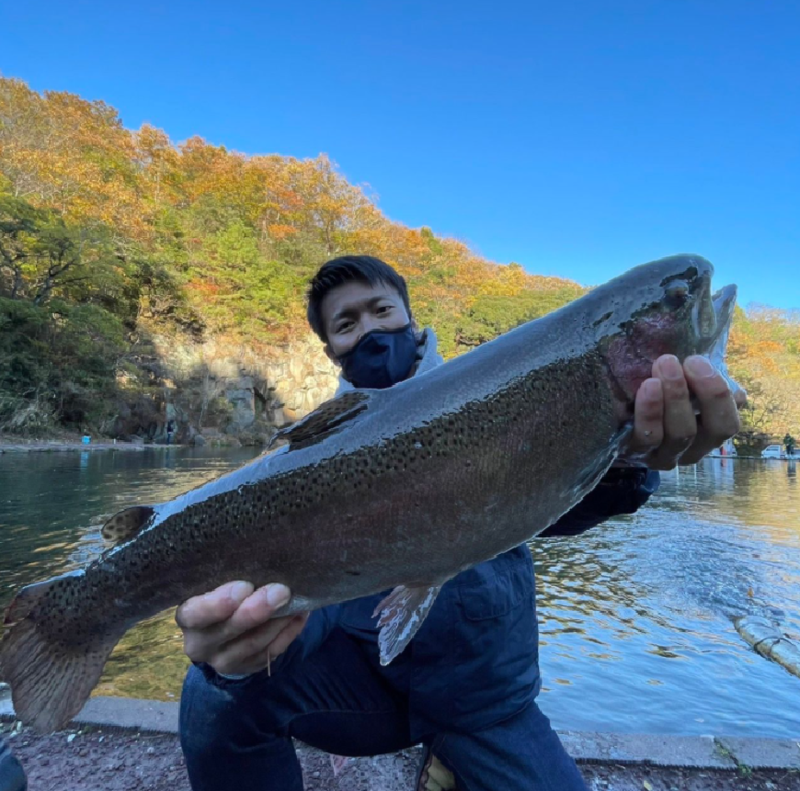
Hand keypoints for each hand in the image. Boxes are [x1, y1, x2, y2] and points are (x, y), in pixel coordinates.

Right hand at [175, 580, 307, 675]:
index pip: (196, 614)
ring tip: (296, 601)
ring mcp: (224, 660)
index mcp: (188, 617)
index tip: (244, 586)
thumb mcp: (214, 585)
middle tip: (281, 591)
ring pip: (253, 643)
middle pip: (228, 630)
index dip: (218, 603)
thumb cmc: (219, 595)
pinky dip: (289, 632)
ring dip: (278, 621)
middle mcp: (201, 644)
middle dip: (256, 610)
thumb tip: (261, 560)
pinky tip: (300, 615)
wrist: (221, 634)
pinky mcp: (247, 668)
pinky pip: (271, 653)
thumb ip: (228, 578)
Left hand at [622, 354, 745, 470]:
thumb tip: (710, 361)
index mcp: (709, 432)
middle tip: (677, 361)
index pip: (729, 423)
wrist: (610, 417)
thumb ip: (699, 376)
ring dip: (676, 398)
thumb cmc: (654, 394)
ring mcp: (664, 457)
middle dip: (705, 391)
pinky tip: (647, 387)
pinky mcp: (636, 455)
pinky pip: (646, 438)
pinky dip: (650, 412)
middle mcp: (692, 450)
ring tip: (664, 366)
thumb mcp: (680, 384)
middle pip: (712, 430)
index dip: (720, 394)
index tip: (697, 361)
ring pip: (680, 434)